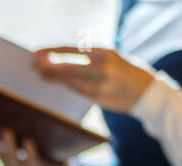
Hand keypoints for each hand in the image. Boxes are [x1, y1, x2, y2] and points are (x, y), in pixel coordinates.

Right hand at [0, 124, 70, 165]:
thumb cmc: (37, 148)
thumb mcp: (20, 137)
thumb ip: (5, 126)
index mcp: (1, 152)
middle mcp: (8, 161)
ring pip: (11, 158)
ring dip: (7, 144)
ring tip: (5, 130)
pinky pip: (34, 161)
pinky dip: (31, 152)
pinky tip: (29, 141)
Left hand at [30, 46, 155, 112]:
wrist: (148, 91)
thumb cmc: (125, 72)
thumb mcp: (111, 58)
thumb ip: (89, 58)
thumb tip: (60, 61)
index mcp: (105, 53)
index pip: (73, 50)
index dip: (52, 51)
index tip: (36, 52)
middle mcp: (103, 67)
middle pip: (69, 67)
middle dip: (49, 66)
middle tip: (32, 65)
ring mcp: (101, 84)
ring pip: (71, 81)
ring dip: (54, 78)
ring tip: (39, 75)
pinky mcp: (100, 98)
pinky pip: (78, 91)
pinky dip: (66, 86)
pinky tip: (55, 84)